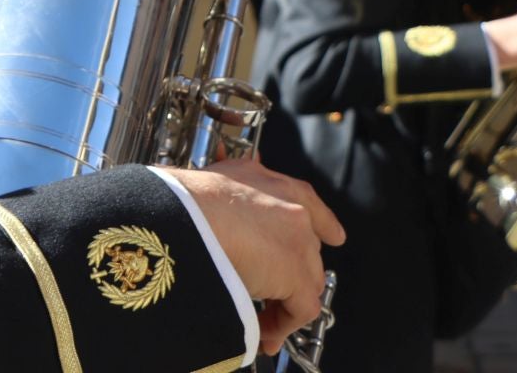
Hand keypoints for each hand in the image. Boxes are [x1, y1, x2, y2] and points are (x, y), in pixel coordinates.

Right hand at [165, 158, 344, 355]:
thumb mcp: (212, 187)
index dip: (323, 223)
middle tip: (272, 295)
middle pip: (307, 249)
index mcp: (270, 182)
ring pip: (307, 282)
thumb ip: (229, 200)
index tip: (334, 236)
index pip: (307, 202)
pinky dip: (283, 324)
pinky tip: (264, 333)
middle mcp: (293, 208)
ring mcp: (299, 242)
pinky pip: (301, 310)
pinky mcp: (297, 275)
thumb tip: (221, 225)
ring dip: (285, 303)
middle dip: (293, 274)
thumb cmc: (182, 201)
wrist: (183, 214)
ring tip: (262, 322)